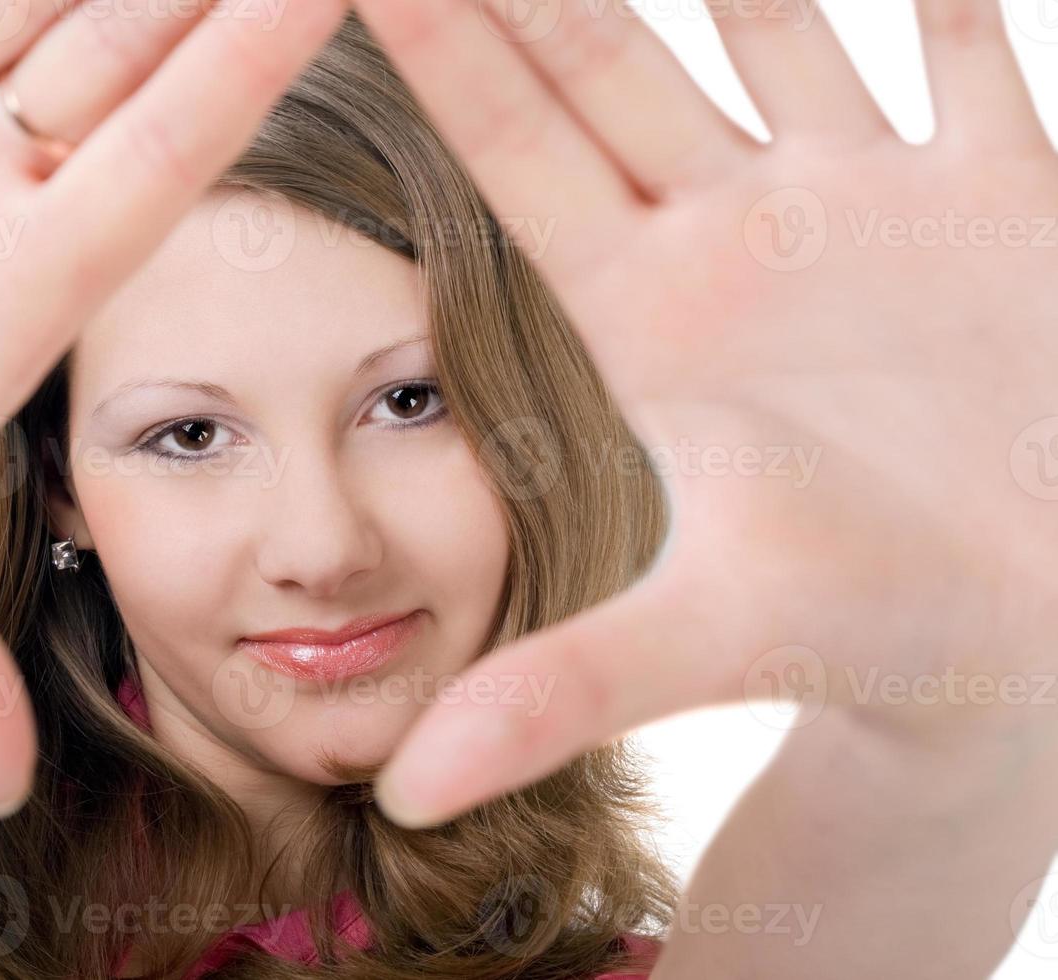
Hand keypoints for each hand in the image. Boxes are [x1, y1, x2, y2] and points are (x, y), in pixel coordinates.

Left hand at [352, 0, 1057, 822]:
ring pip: (772, 16)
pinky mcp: (996, 191)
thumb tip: (400, 797)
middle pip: (609, 52)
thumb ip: (553, 693)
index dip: (440, 38)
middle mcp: (735, 234)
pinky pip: (966, 39)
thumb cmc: (863, 632)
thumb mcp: (704, 638)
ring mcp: (864, 198)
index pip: (516, 143)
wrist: (1022, 637)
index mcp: (646, 309)